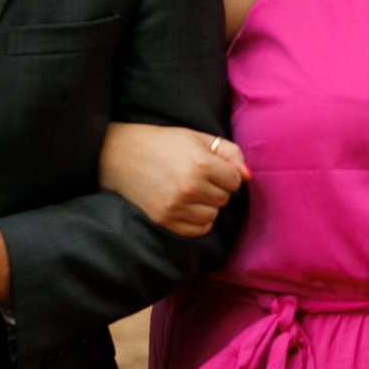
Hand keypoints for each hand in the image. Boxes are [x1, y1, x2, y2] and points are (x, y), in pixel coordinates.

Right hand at [99, 122, 247, 236]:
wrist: (120, 154)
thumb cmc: (163, 142)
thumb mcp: (198, 138)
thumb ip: (230, 153)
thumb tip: (248, 176)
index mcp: (201, 164)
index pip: (235, 180)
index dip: (227, 172)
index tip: (212, 165)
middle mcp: (190, 187)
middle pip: (224, 198)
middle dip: (216, 187)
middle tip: (197, 175)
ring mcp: (176, 206)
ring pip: (212, 215)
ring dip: (207, 205)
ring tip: (191, 190)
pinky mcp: (164, 219)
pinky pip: (197, 230)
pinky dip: (198, 221)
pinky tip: (187, 205)